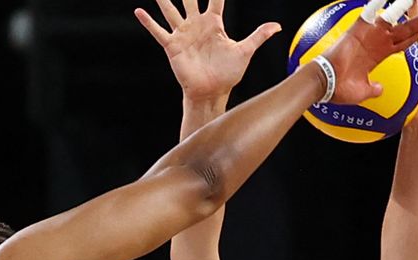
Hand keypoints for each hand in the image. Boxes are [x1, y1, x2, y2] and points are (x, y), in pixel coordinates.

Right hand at [135, 0, 281, 100]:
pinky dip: (149, 22)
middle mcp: (196, 24)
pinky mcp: (172, 46)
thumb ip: (258, 36)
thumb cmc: (228, 73)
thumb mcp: (244, 52)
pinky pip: (159, 32)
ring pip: (171, 10)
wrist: (212, 92)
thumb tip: (277, 26)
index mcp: (214, 23)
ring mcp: (183, 33)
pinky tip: (139, 11)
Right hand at [322, 0, 417, 105]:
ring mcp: (370, 33)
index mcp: (381, 54)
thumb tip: (379, 89)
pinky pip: (372, 10)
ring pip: (394, 15)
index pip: (407, 41)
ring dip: (405, 5)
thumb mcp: (364, 91)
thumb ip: (374, 89)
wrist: (325, 85)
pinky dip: (379, 2)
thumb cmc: (340, 90)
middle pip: (407, 27)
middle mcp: (378, 41)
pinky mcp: (360, 27)